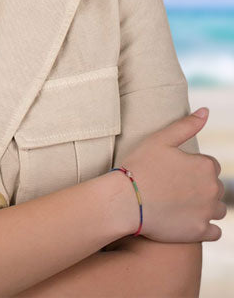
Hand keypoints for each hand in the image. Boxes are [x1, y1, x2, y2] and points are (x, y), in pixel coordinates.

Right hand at [120, 108, 226, 242]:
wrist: (125, 200)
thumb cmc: (139, 166)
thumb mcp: (160, 139)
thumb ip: (186, 125)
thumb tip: (206, 111)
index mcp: (205, 165)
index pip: (210, 165)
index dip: (191, 167)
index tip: (173, 170)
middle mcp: (212, 189)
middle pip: (215, 187)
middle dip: (200, 186)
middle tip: (173, 187)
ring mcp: (208, 212)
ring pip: (217, 209)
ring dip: (205, 206)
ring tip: (179, 203)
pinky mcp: (201, 232)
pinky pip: (215, 231)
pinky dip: (205, 227)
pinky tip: (186, 220)